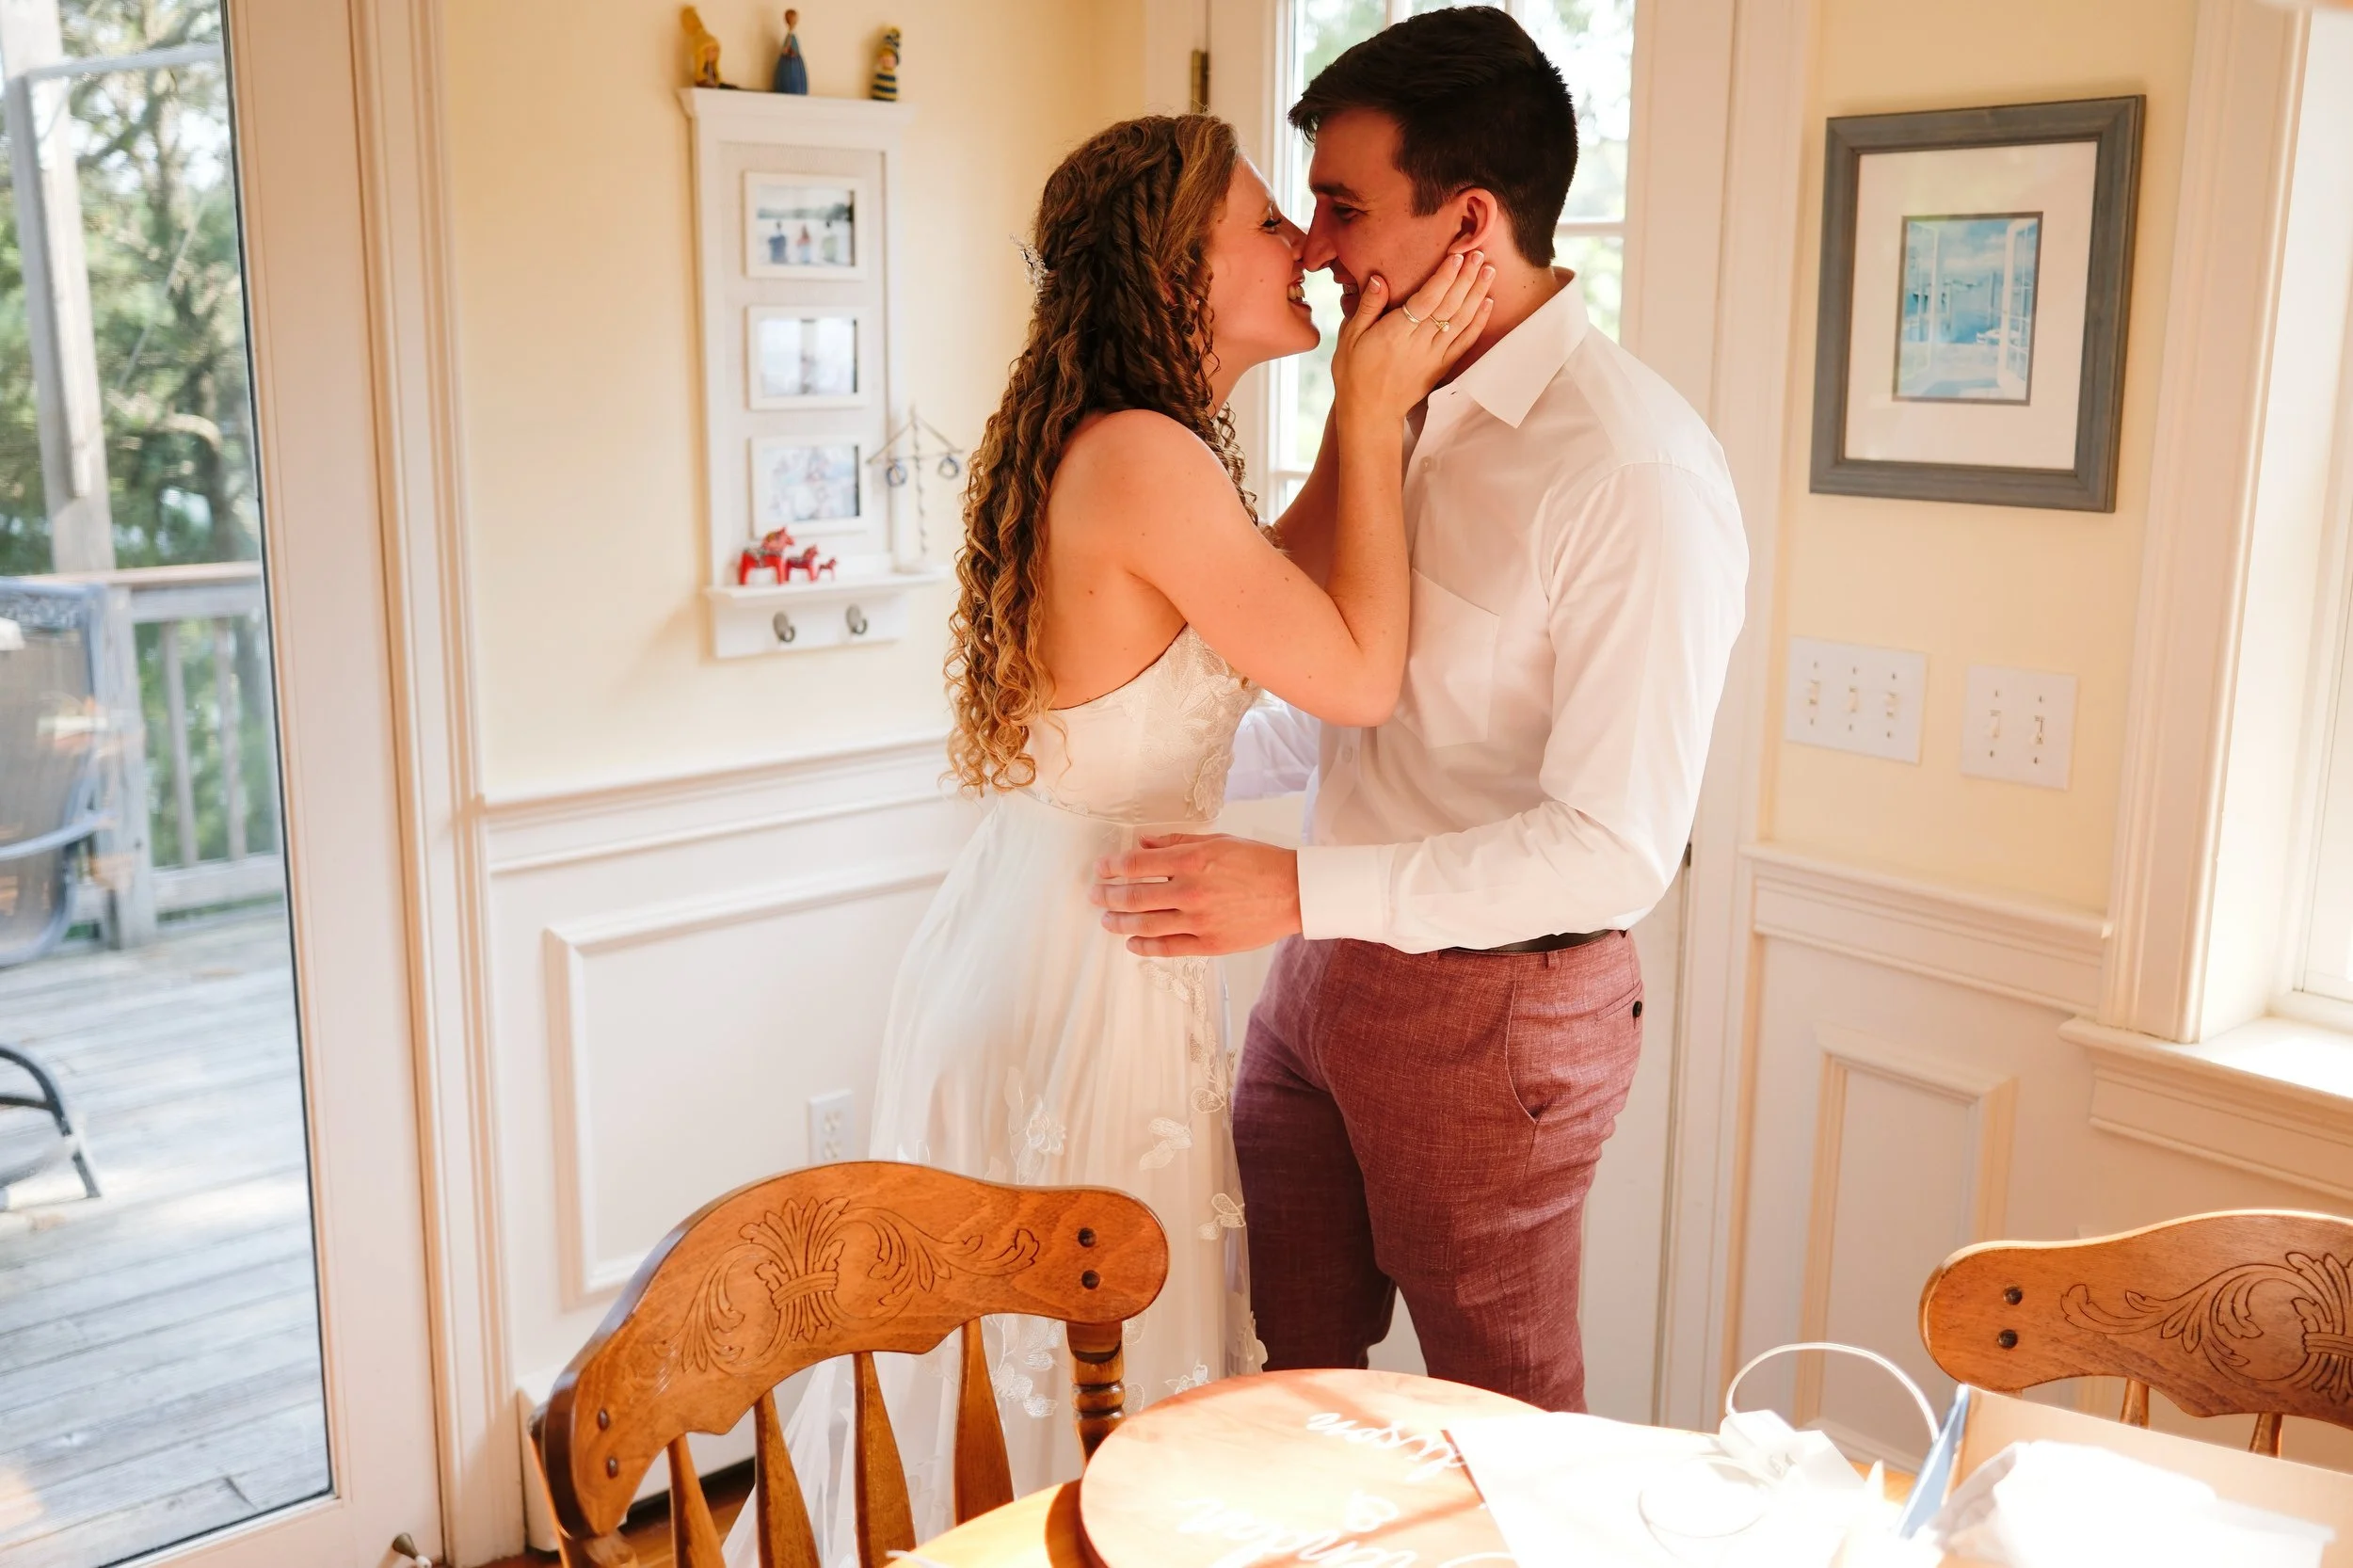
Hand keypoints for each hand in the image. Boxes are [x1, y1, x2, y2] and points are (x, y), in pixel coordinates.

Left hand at [1089, 834, 1302, 956]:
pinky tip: (1132, 943)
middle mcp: (1191, 891)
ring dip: (1119, 923)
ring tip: (1107, 920)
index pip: (1137, 865)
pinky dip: (1144, 946)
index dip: (1112, 867)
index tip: (1101, 869)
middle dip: (1107, 896)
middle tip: (1095, 895)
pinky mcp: (1209, 944)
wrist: (1294, 892)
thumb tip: (1141, 843)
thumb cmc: (1257, 862)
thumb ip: (1175, 842)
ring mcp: (1199, 921)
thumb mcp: (1217, 841)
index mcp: (1192, 859)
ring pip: (1145, 925)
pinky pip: (1167, 948)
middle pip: (1134, 897)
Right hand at [1330, 250, 1495, 427]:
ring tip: (1488, 271)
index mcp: (1396, 332)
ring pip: (1461, 320)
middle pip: (1449, 305)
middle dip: (1466, 278)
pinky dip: (1478, 322)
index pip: (1427, 299)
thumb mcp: (1350, 337)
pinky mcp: (1442, 366)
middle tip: (1478, 253)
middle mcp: (1420, 342)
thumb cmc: (1354, 373)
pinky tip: (1488, 303)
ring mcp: (1434, 355)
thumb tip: (1378, 279)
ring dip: (1477, 294)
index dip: (1444, 277)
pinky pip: (1464, 342)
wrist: (1370, 413)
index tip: (1457, 256)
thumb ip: (1367, 307)